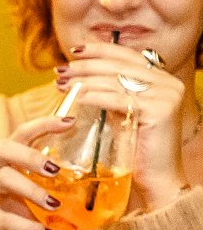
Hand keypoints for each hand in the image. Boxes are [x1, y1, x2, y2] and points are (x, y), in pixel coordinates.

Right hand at [0, 116, 74, 229]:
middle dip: (31, 155)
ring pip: (2, 179)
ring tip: (54, 205)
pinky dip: (27, 226)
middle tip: (56, 170)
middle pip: (2, 148)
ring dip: (32, 190)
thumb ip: (50, 186)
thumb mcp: (31, 198)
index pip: (19, 134)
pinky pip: (3, 219)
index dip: (41, 125)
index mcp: (3, 163)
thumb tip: (92, 179)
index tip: (69, 122)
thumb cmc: (9, 218)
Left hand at [57, 41, 190, 209]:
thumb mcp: (122, 114)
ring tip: (61, 85)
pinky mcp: (160, 110)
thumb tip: (80, 78)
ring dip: (84, 80)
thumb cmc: (135, 150)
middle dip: (86, 66)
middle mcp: (168, 83)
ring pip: (117, 80)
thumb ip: (111, 94)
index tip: (74, 50)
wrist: (156, 179)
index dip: (100, 50)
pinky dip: (95, 96)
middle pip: (120, 65)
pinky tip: (77, 97)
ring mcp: (167, 95)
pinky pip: (119, 99)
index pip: (128, 56)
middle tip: (60, 70)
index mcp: (162, 80)